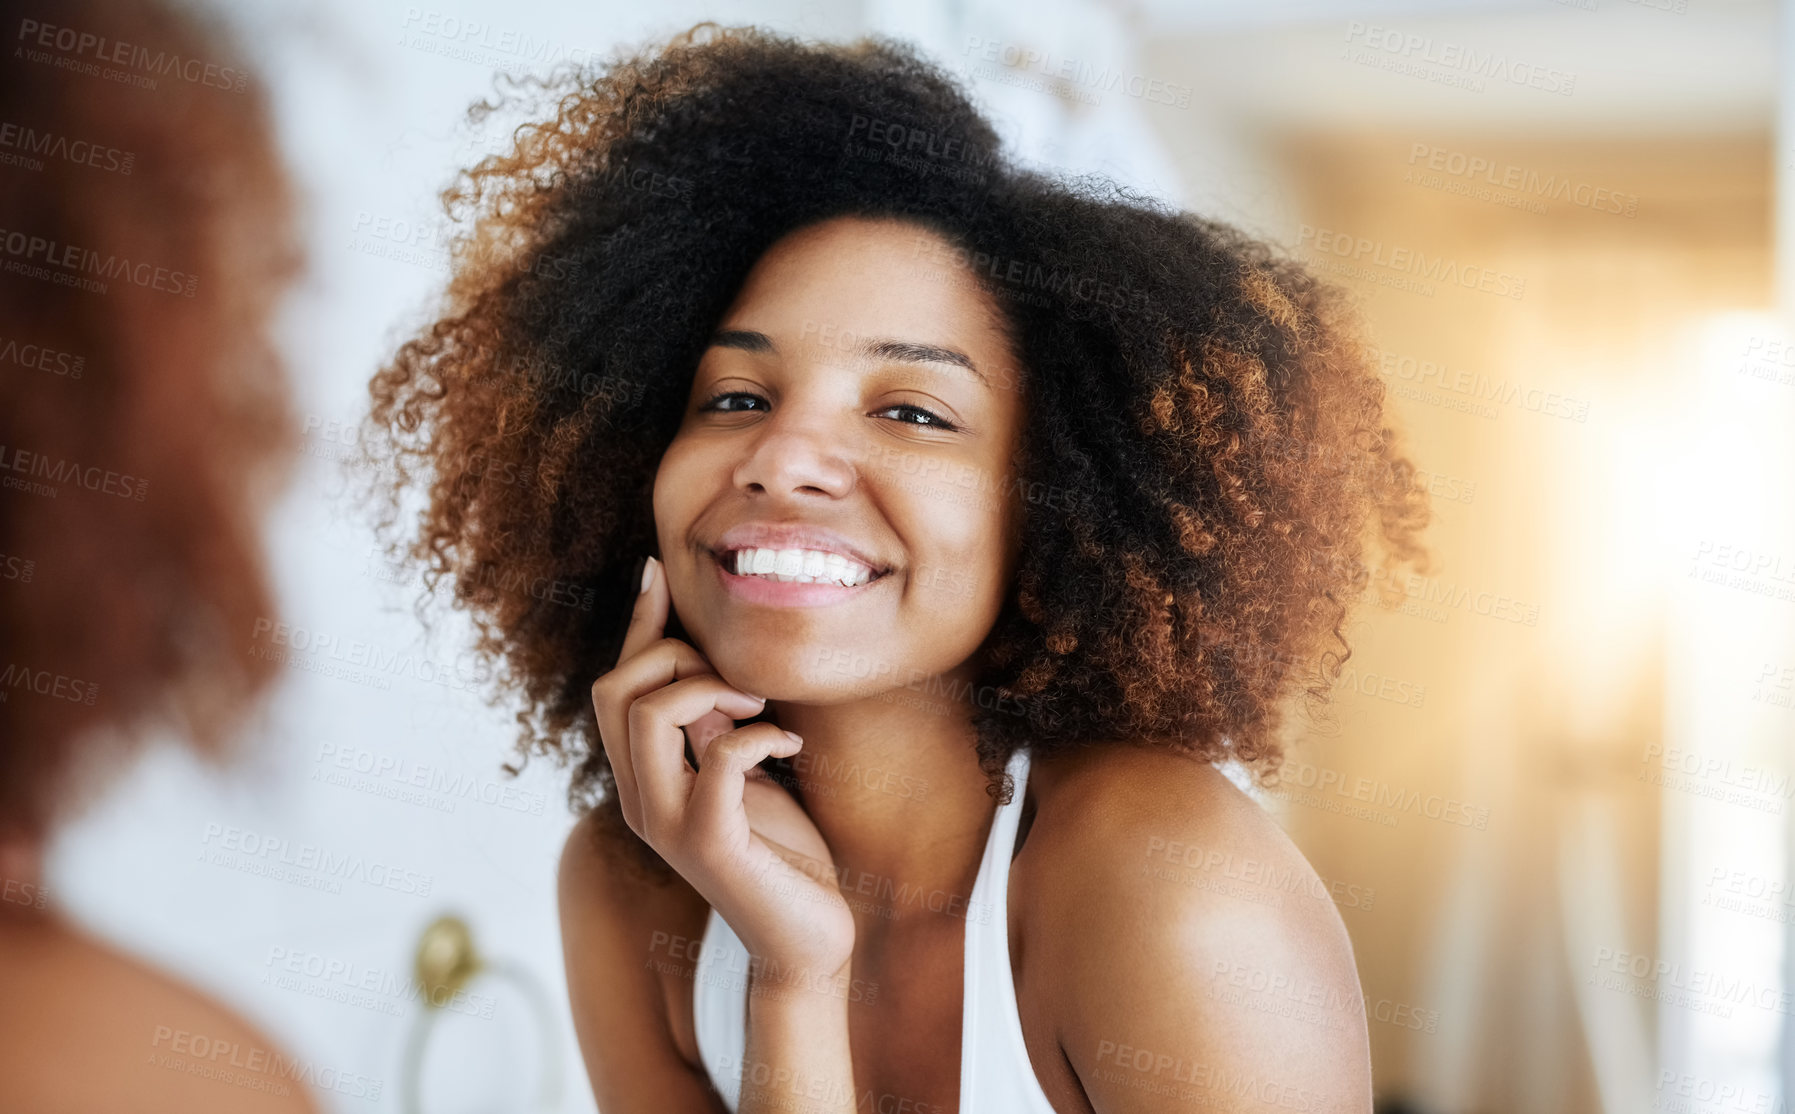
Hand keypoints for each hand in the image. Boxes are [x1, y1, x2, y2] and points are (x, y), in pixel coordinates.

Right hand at [590, 556, 855, 983]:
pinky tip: (791, 745)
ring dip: (713, 688)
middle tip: (743, 683)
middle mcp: (638, 800)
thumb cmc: (780, 852)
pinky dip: (758, 735)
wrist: (807, 937)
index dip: (636, 625)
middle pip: (615, 689)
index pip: (612, 685)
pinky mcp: (711, 845)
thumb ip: (709, 722)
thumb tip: (694, 652)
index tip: (659, 571)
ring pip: (649, 714)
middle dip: (679, 658)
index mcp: (640, 778)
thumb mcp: (738, 769)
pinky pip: (718, 760)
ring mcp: (669, 825)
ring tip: (764, 708)